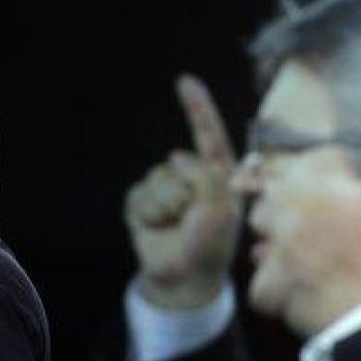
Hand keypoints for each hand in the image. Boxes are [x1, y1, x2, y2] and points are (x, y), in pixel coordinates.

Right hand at [124, 74, 241, 308]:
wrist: (182, 277)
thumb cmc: (210, 245)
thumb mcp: (219, 210)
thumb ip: (204, 177)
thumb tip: (174, 159)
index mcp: (217, 174)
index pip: (208, 135)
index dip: (197, 108)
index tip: (185, 82)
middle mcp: (190, 176)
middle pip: (179, 163)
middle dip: (185, 193)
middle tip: (193, 221)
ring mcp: (165, 187)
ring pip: (158, 179)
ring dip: (168, 208)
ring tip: (176, 227)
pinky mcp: (142, 201)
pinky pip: (141, 194)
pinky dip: (150, 214)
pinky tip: (158, 228)